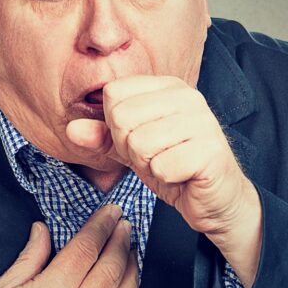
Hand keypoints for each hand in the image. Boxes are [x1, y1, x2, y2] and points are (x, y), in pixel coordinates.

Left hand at [65, 75, 261, 287]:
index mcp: (167, 87)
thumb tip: (71, 130)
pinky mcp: (210, 150)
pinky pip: (162, 166)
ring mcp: (202, 121)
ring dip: (148, 165)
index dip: (115, 127)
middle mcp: (187, 97)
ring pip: (139, 143)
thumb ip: (102, 138)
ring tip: (169, 166)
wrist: (216, 200)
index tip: (140, 140)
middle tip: (156, 158)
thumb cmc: (175, 169)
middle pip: (122, 118)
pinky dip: (166, 179)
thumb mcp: (131, 150)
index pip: (114, 94)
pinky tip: (182, 176)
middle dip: (130, 149)